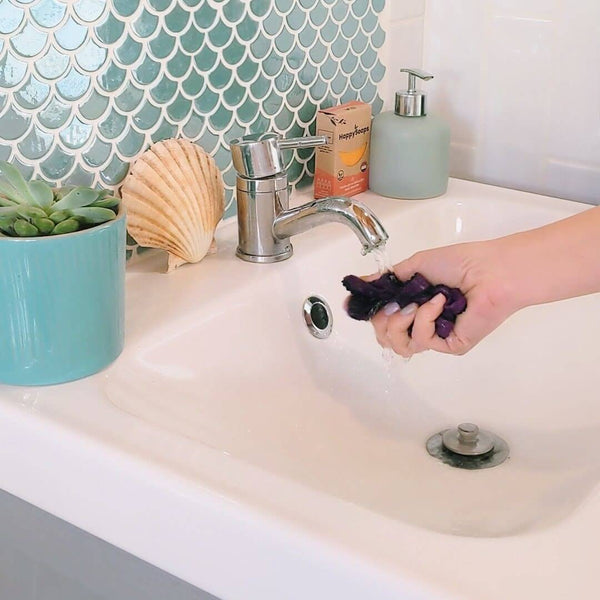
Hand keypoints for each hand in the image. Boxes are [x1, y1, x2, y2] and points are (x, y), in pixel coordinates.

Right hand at [370, 239, 520, 356]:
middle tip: (393, 304)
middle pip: (386, 338)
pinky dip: (425, 319)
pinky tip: (437, 303)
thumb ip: (386, 279)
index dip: (370, 315)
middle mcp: (423, 323)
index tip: (355, 305)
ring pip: (400, 345)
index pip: (383, 321)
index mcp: (414, 305)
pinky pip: (423, 341)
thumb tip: (358, 283)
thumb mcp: (414, 266)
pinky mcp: (450, 345)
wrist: (490, 270)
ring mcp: (437, 336)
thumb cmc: (459, 263)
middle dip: (382, 320)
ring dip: (400, 323)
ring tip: (414, 305)